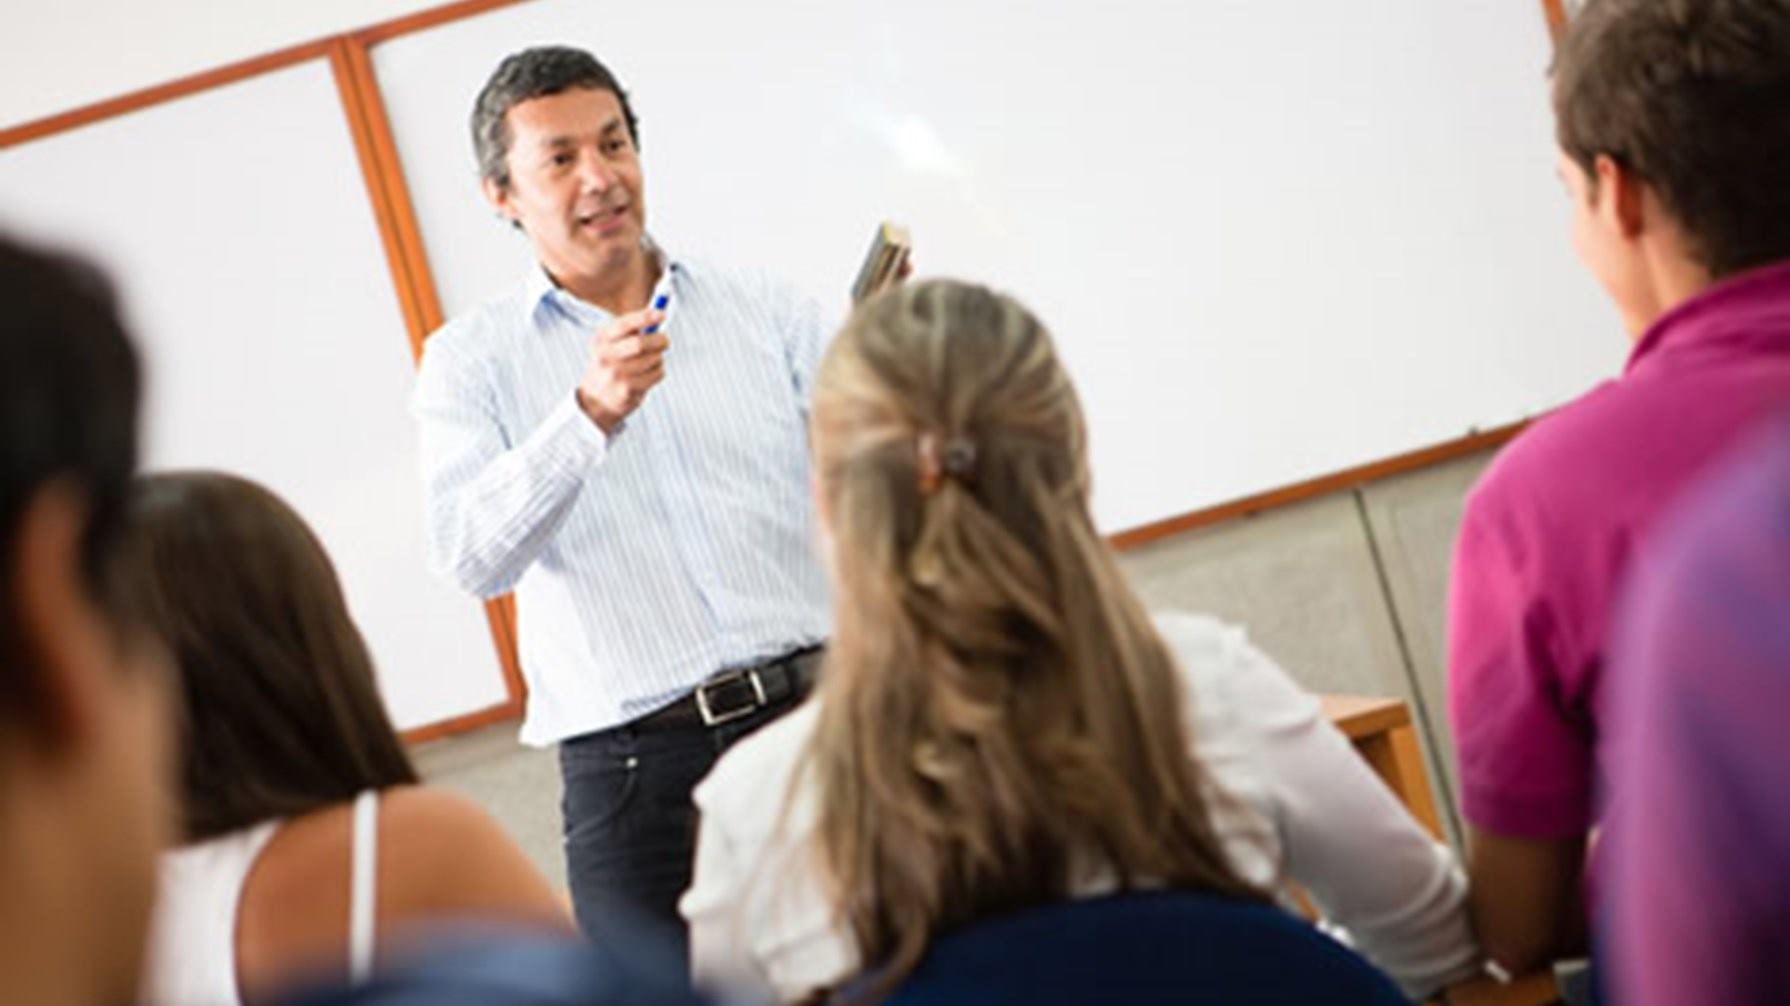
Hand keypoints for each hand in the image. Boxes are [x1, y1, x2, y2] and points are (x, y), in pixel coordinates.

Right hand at [576, 307, 667, 432]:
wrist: (596, 400)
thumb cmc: (611, 364)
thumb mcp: (611, 343)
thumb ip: (632, 329)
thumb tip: (660, 314)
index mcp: (601, 339)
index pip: (624, 325)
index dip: (645, 317)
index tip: (662, 315)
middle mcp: (605, 357)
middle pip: (640, 343)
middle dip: (659, 339)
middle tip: (665, 341)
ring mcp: (615, 375)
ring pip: (653, 359)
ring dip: (659, 357)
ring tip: (652, 360)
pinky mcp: (627, 391)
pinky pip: (656, 374)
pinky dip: (659, 371)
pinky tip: (648, 374)